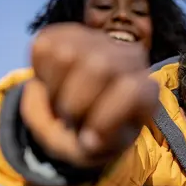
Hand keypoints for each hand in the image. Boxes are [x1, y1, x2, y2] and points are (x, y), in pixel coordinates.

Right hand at [21, 23, 158, 167]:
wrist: (76, 118)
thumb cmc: (92, 137)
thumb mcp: (92, 152)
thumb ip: (87, 146)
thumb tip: (84, 137)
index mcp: (145, 91)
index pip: (131, 90)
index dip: (105, 118)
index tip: (90, 141)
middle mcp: (130, 59)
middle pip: (98, 66)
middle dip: (73, 104)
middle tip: (70, 122)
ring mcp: (100, 40)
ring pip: (66, 54)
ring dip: (54, 90)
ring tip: (61, 105)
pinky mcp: (68, 33)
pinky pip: (43, 48)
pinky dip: (40, 75)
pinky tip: (52, 86)